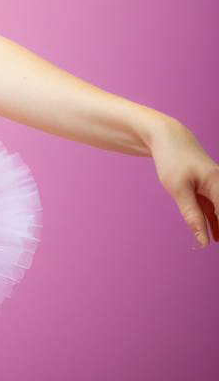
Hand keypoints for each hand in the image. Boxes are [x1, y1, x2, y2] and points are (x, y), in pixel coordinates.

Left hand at [150, 119, 218, 248]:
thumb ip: (191, 214)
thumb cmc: (172, 159)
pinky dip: (213, 219)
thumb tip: (202, 240)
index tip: (218, 243)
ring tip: (215, 241)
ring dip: (217, 225)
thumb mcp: (177, 189)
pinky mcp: (209, 186)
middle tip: (214, 243)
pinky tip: (212, 234)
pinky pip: (215, 206)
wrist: (167, 136)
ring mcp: (216, 186)